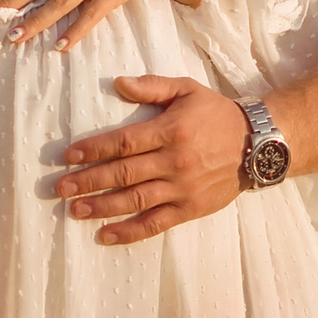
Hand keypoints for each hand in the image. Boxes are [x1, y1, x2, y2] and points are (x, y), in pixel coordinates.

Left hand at [55, 75, 248, 243]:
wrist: (257, 145)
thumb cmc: (216, 114)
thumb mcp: (187, 90)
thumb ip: (152, 87)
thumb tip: (118, 83)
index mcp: (170, 130)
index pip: (123, 142)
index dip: (93, 149)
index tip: (68, 156)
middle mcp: (174, 161)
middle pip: (123, 173)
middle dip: (88, 181)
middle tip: (60, 188)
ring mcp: (182, 188)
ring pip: (134, 200)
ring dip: (101, 206)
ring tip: (74, 210)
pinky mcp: (190, 209)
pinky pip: (155, 223)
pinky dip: (129, 231)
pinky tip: (105, 234)